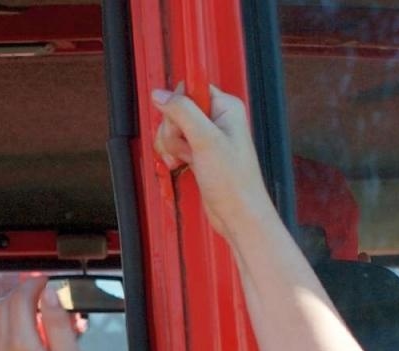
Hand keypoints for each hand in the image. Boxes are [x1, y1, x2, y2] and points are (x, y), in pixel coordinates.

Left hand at [0, 279, 92, 350]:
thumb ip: (57, 325)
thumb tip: (48, 296)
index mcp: (21, 346)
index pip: (20, 301)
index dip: (33, 286)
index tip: (47, 282)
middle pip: (4, 310)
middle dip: (22, 295)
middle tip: (43, 293)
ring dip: (12, 312)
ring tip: (36, 312)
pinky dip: (6, 331)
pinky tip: (24, 337)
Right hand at [151, 84, 274, 237]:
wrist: (237, 214)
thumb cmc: (234, 181)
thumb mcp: (205, 140)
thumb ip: (182, 112)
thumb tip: (161, 94)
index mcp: (226, 107)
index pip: (191, 89)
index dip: (179, 105)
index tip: (179, 122)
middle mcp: (217, 119)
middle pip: (177, 109)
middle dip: (173, 131)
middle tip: (186, 146)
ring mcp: (207, 137)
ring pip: (173, 129)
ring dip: (171, 145)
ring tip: (185, 159)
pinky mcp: (199, 153)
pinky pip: (175, 144)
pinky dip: (173, 155)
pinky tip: (180, 165)